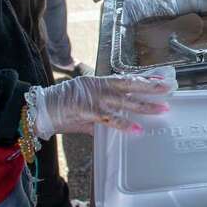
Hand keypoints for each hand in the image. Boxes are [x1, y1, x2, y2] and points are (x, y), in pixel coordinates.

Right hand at [32, 74, 175, 136]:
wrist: (37, 109)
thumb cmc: (60, 107)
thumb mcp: (83, 105)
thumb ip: (101, 116)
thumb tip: (115, 125)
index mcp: (98, 83)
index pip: (126, 79)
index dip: (144, 79)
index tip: (161, 78)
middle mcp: (99, 87)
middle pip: (130, 86)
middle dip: (151, 87)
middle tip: (169, 88)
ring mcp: (94, 98)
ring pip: (125, 101)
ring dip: (145, 106)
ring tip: (162, 108)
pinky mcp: (88, 111)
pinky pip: (110, 118)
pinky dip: (124, 124)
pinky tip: (138, 128)